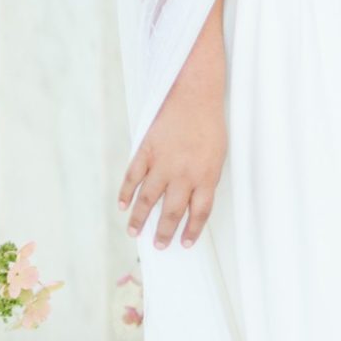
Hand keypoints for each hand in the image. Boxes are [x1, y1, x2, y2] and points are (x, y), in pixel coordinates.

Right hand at [119, 93, 226, 249]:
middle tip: (159, 245)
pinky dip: (126, 193)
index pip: (199, 213)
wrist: (194, 95)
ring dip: (140, 219)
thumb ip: (206, 180)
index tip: (185, 243)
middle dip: (164, 232)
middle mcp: (184, 174)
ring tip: (135, 232)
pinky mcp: (147, 151)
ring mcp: (163, 163)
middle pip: (173, 212)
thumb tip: (193, 203)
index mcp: (206, 175)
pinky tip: (123, 205)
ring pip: (148, 199)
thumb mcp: (218, 156)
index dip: (192, 231)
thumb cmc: (209, 125)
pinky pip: (133, 177)